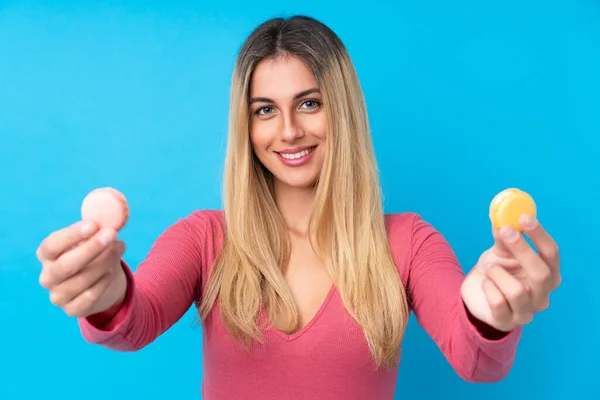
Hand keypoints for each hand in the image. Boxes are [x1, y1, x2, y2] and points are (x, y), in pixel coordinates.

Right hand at [36, 220, 127, 317]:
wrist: (105, 282)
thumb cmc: (95, 254)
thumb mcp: (95, 238)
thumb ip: (99, 230)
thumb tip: (109, 223)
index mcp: (47, 255)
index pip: (52, 245)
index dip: (72, 235)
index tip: (94, 225)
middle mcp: (48, 276)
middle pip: (65, 265)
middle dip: (91, 248)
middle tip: (111, 234)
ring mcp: (58, 295)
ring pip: (81, 280)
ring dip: (104, 262)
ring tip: (119, 247)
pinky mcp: (72, 309)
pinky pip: (89, 296)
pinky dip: (104, 282)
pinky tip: (113, 270)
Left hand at [461, 214, 560, 331]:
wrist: (477, 297)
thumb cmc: (496, 272)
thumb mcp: (499, 252)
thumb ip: (503, 238)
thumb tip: (503, 218)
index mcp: (548, 274)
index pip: (552, 254)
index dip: (539, 235)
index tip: (524, 217)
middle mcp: (542, 295)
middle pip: (541, 274)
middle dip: (522, 250)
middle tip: (505, 231)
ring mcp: (526, 311)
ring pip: (516, 291)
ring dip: (497, 273)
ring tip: (490, 269)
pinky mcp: (506, 321)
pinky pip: (497, 302)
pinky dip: (487, 287)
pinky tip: (485, 283)